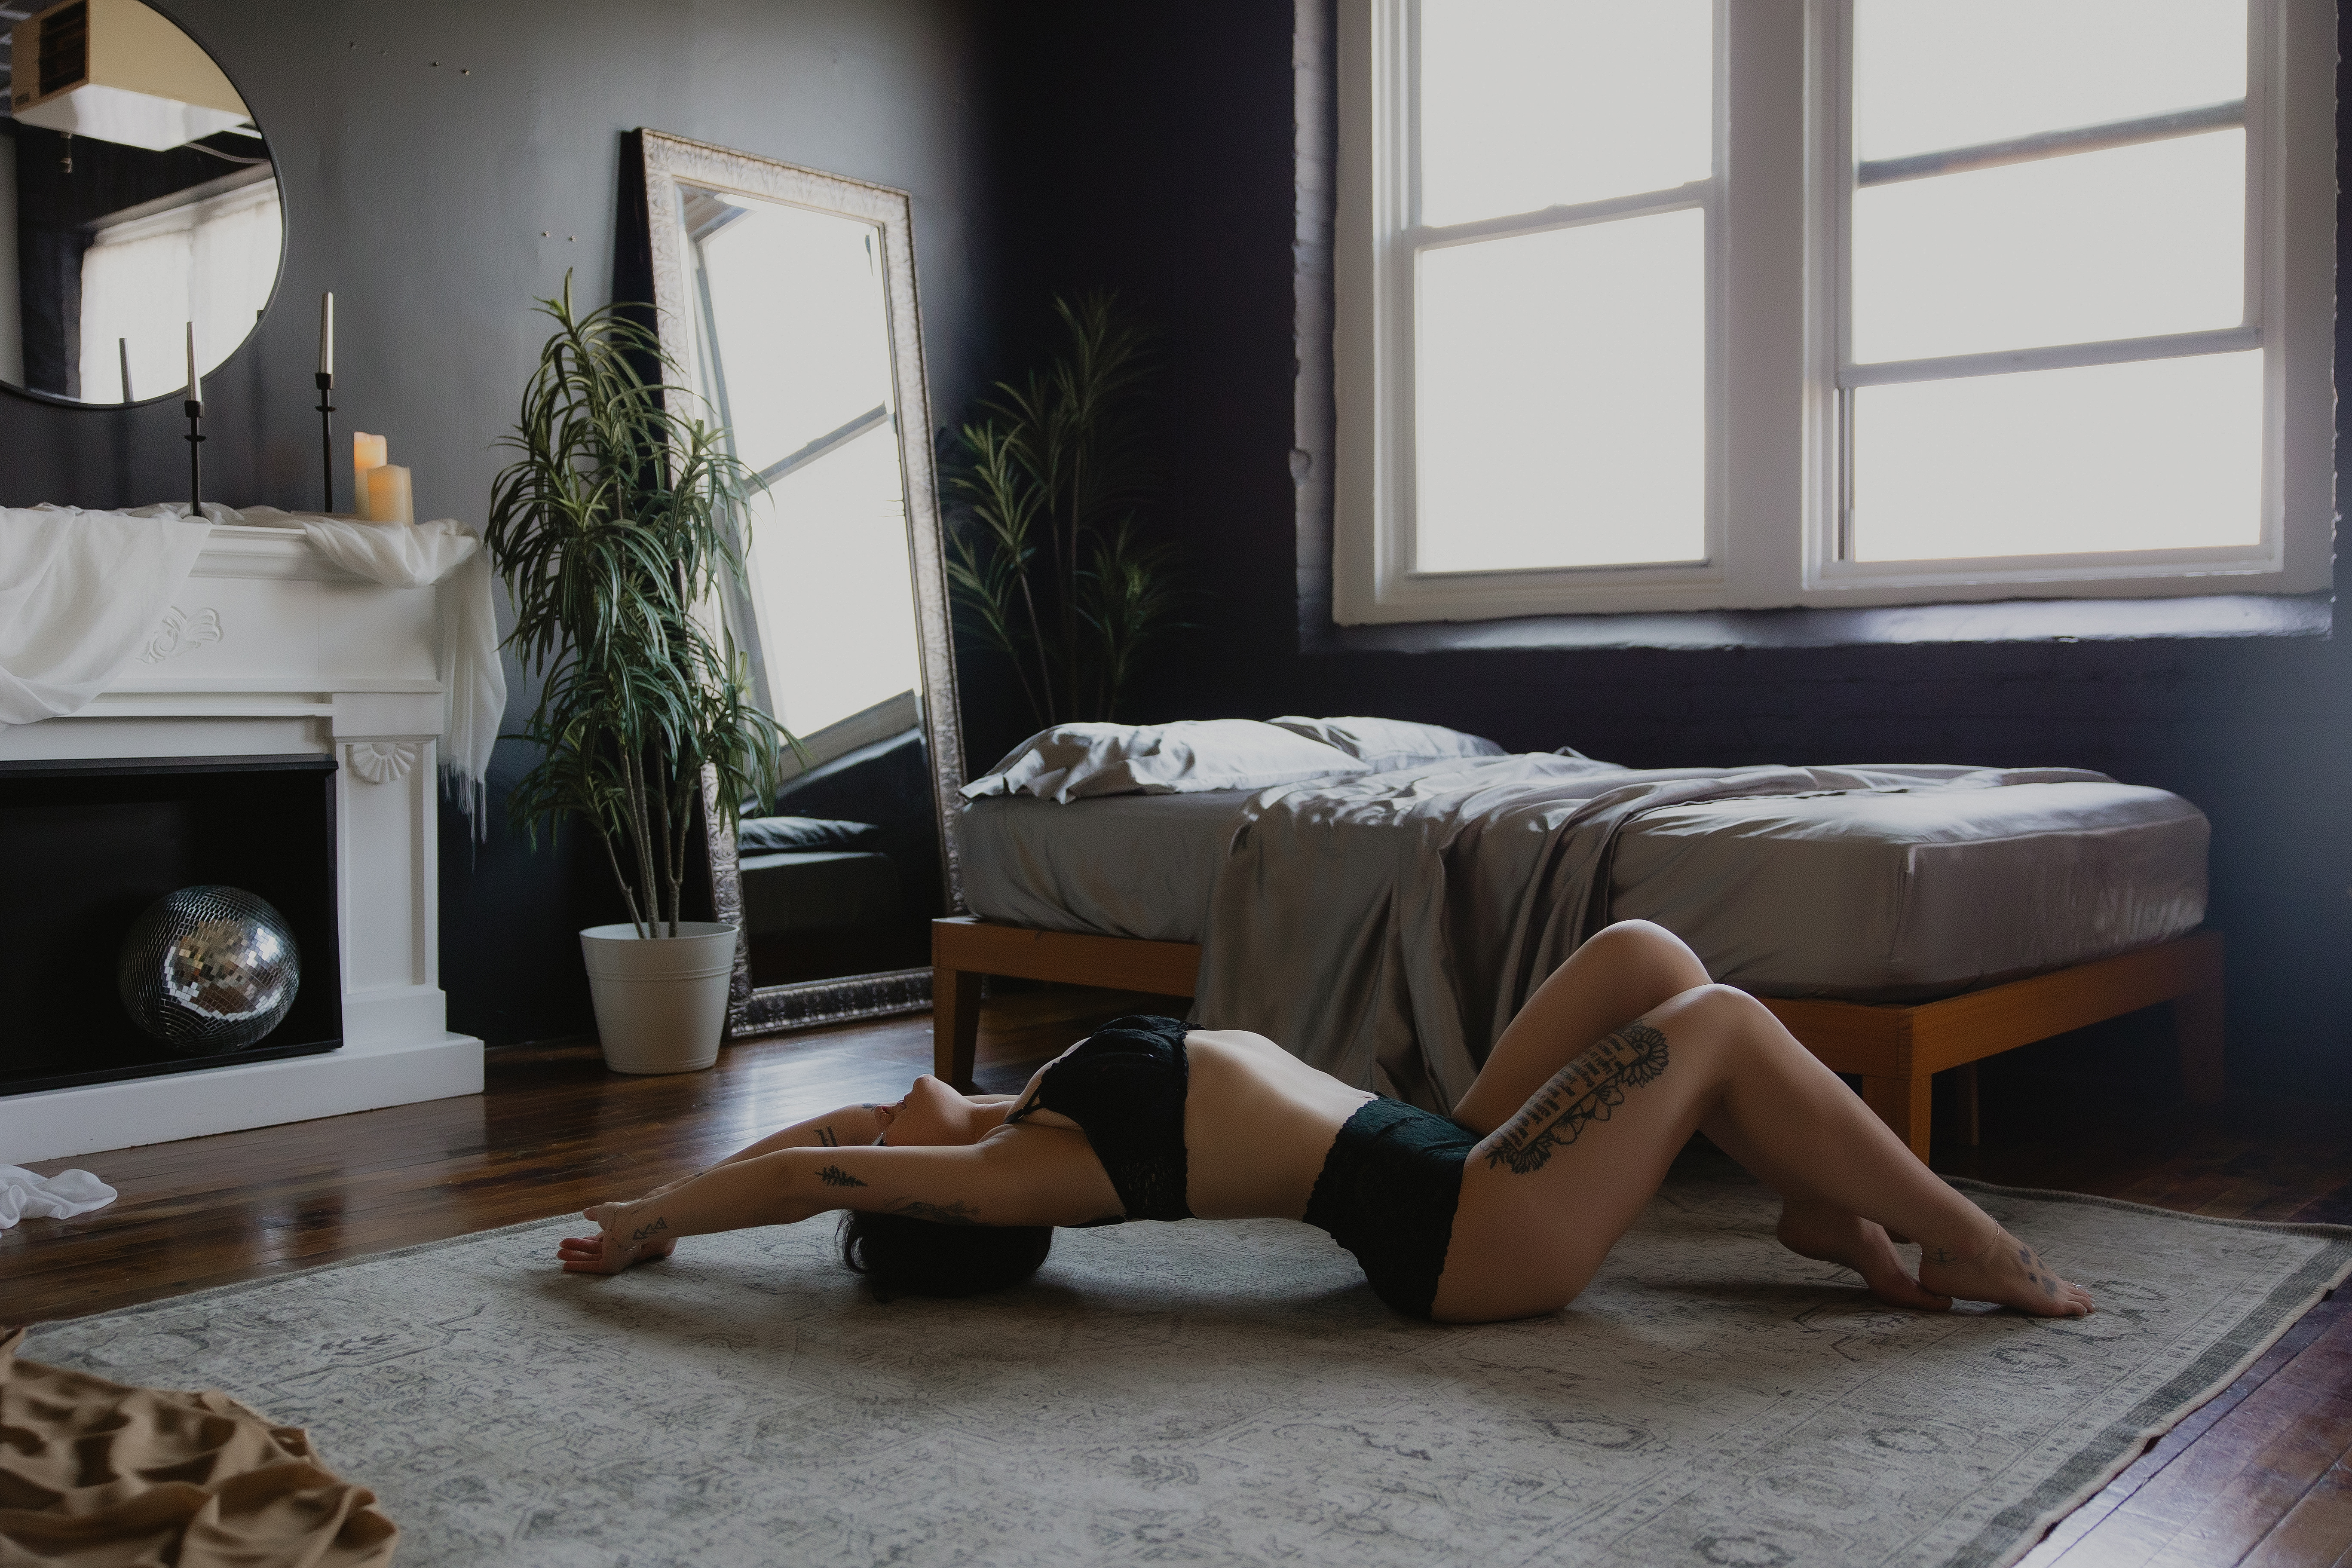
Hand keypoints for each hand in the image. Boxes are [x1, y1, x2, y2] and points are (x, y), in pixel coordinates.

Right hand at [555, 1201, 673, 1273]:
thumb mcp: (604, 1211)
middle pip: (594, 1251)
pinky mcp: (612, 1266)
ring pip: (592, 1259)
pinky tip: (565, 1266)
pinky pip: (592, 1267)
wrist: (629, 1223)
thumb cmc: (620, 1214)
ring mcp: (616, 1258)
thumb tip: (585, 1212)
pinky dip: (579, 1266)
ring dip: (575, 1257)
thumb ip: (594, 1213)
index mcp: (620, 1234)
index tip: (576, 1240)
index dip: (588, 1241)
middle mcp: (619, 1248)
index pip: (602, 1240)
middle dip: (577, 1249)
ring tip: (558, 1254)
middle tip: (561, 1248)